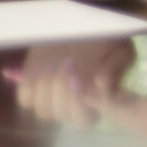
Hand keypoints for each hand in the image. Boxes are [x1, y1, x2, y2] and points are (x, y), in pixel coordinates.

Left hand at [4, 40, 136, 128]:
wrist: (83, 24)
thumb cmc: (106, 41)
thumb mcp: (120, 51)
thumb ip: (114, 70)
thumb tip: (100, 84)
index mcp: (95, 104)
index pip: (82, 122)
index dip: (78, 106)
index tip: (78, 81)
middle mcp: (71, 106)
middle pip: (60, 114)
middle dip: (61, 90)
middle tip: (67, 63)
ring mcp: (49, 98)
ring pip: (42, 109)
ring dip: (46, 87)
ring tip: (54, 63)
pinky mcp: (31, 84)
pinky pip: (25, 97)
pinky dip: (30, 84)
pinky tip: (40, 66)